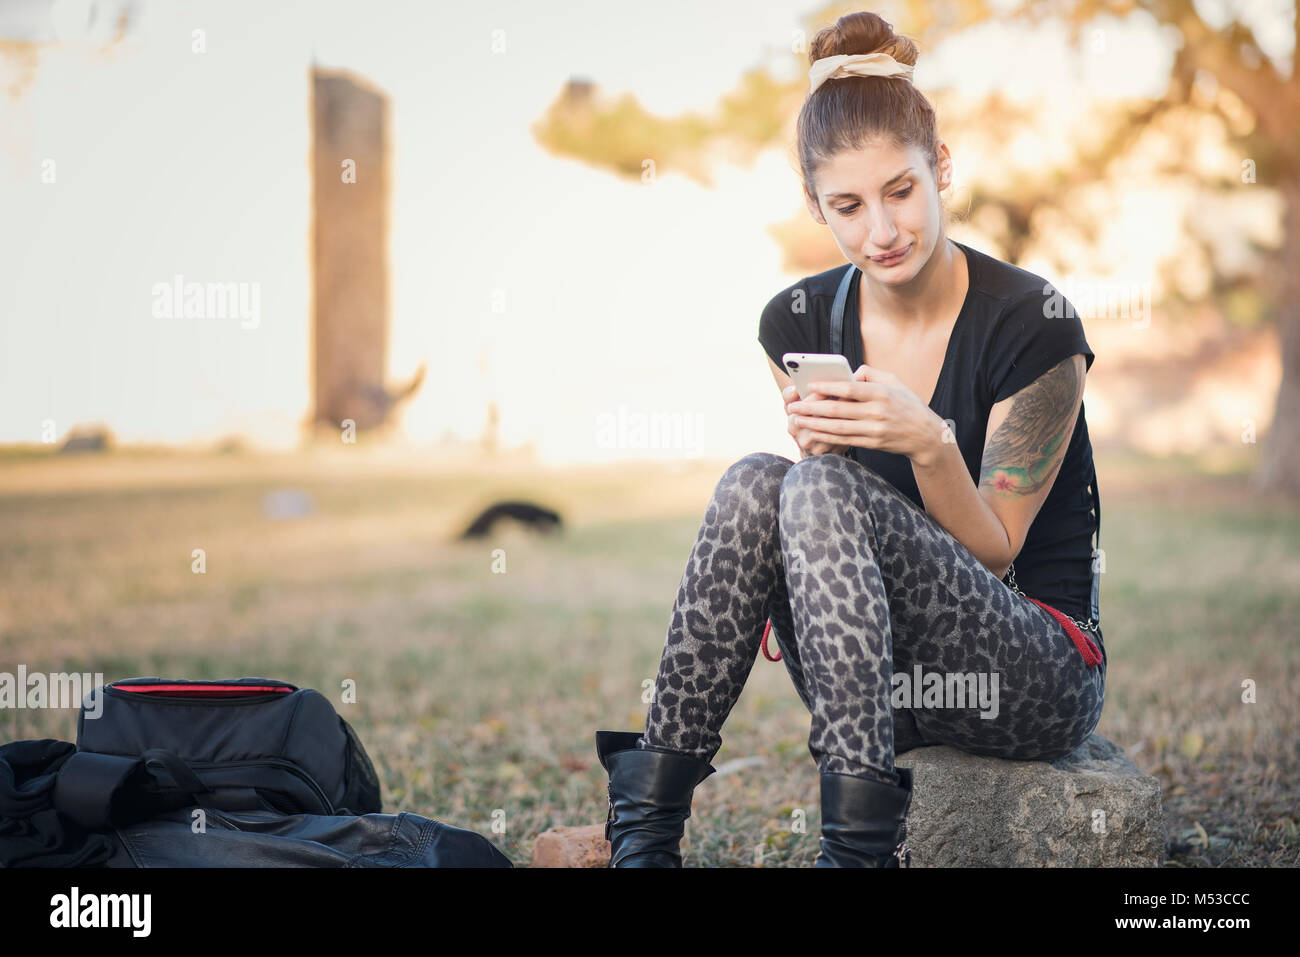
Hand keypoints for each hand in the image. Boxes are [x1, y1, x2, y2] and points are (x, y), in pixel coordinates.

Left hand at [786, 364, 944, 462]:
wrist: (926, 435)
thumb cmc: (907, 404)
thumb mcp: (895, 381)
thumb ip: (871, 373)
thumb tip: (849, 372)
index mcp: (882, 393)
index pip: (850, 389)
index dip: (828, 388)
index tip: (809, 386)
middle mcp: (877, 412)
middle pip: (838, 411)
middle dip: (812, 409)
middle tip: (793, 407)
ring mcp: (874, 430)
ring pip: (838, 428)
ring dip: (814, 424)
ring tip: (797, 420)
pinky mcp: (872, 443)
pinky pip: (845, 440)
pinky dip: (827, 436)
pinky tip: (813, 432)